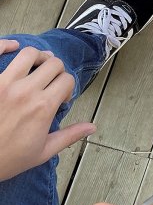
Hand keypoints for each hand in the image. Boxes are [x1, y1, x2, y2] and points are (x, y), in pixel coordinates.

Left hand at [0, 41, 95, 180]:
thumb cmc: (7, 159)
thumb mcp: (43, 152)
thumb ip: (69, 136)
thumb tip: (90, 127)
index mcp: (43, 107)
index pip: (67, 80)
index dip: (68, 88)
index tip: (61, 98)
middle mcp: (26, 91)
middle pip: (53, 63)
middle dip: (57, 72)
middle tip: (51, 83)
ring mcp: (5, 83)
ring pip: (30, 53)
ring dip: (38, 57)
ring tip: (36, 67)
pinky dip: (6, 44)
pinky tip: (12, 46)